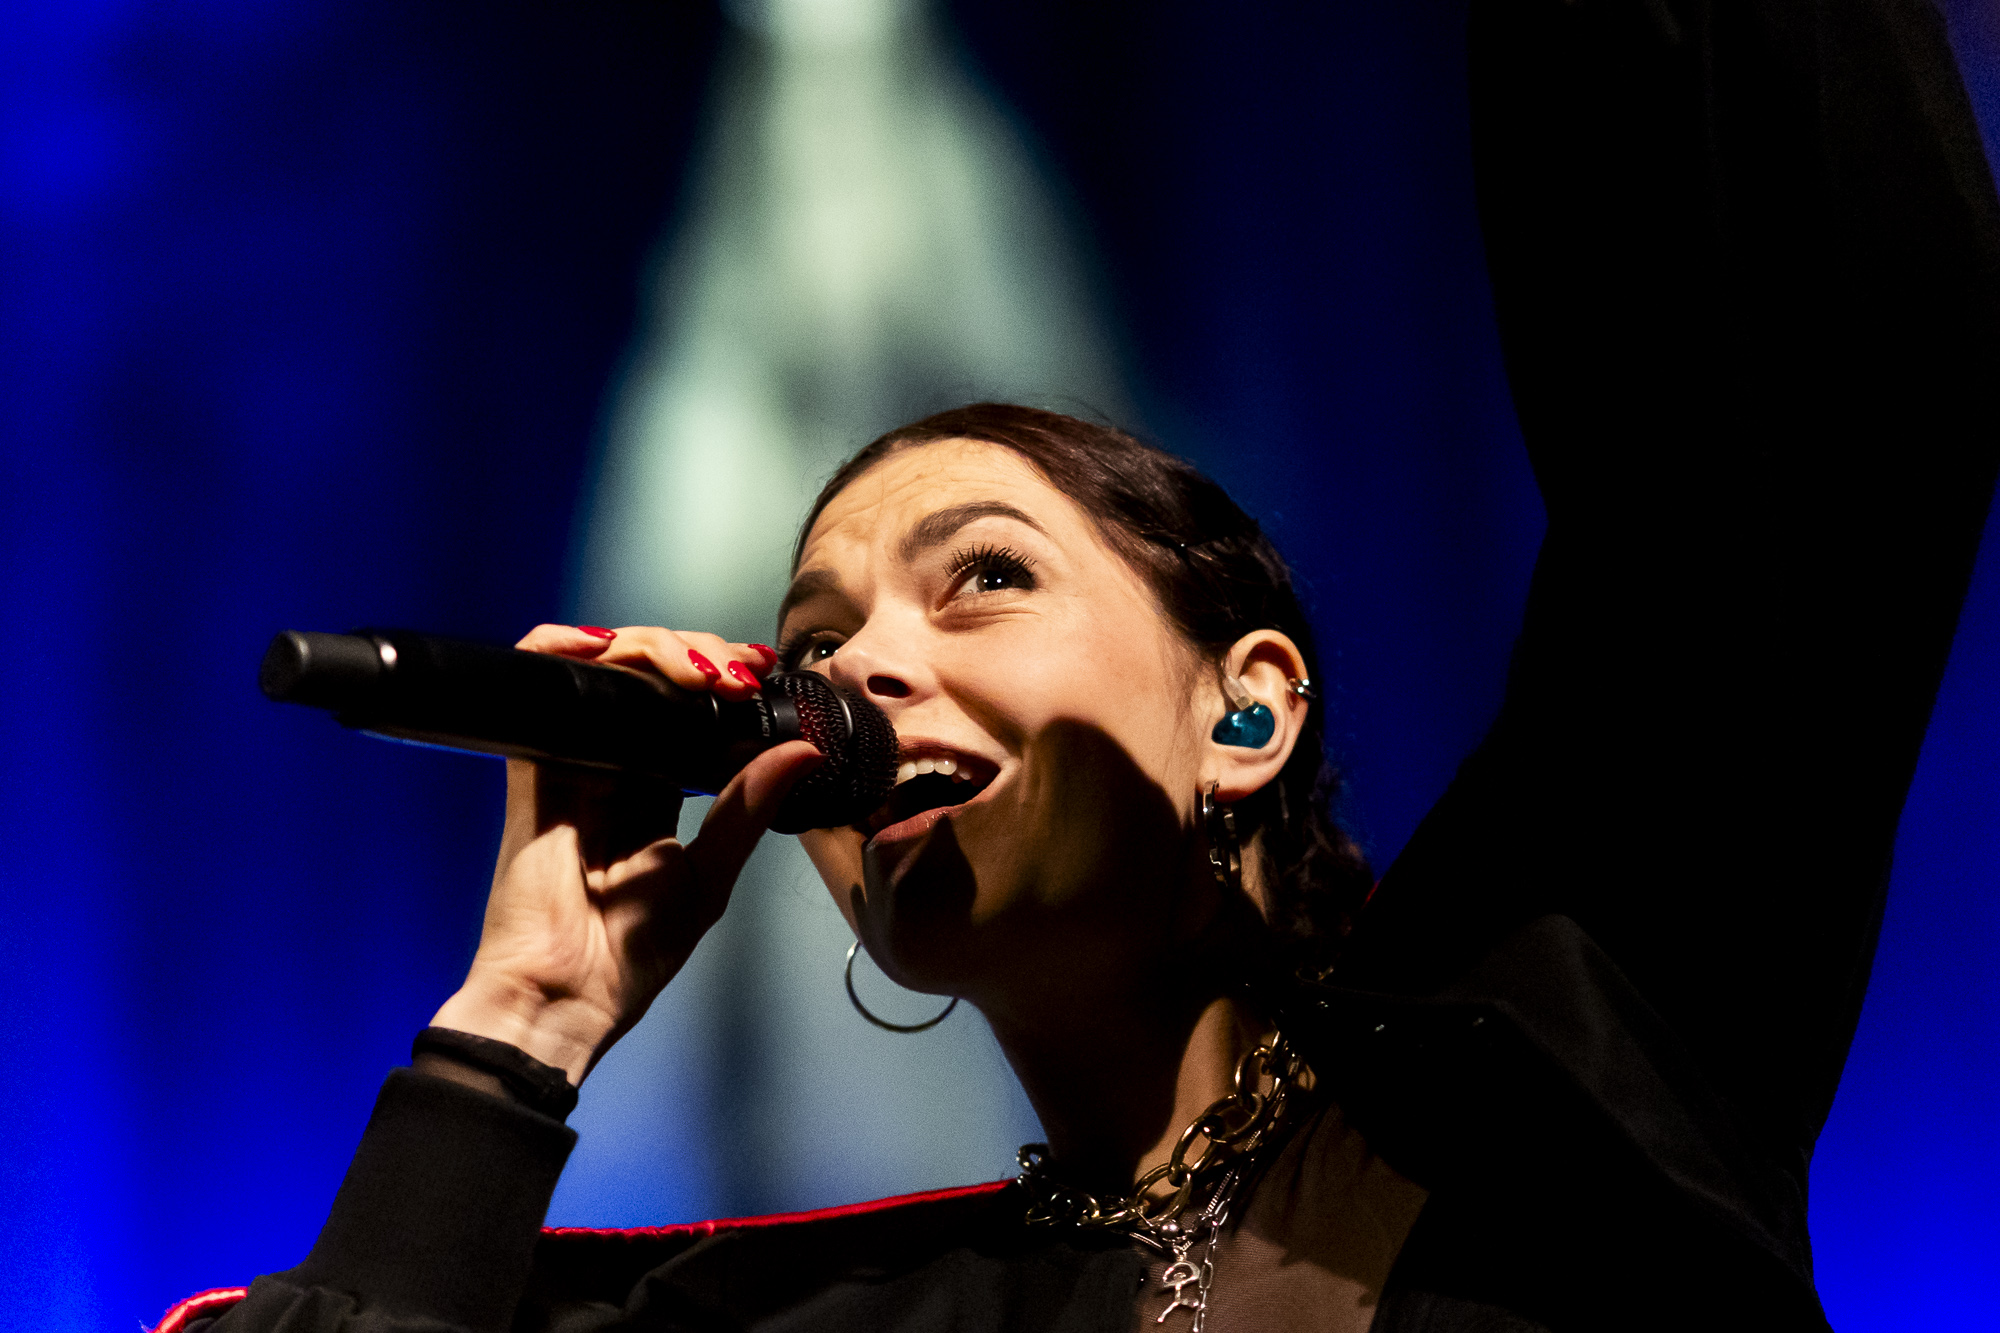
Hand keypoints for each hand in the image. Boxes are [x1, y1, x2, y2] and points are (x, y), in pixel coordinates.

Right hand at [429, 625, 816, 1084]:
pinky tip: (607, 648)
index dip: (720, 679)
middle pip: (650, 678)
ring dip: (654, 648)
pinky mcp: (534, 765)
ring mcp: (571, 762)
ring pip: (606, 668)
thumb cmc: (630, 955)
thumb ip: (749, 807)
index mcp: (652, 793)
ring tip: (700, 672)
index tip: (764, 674)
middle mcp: (611, 768)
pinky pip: (538, 686)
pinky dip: (563, 649)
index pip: (687, 710)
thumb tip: (803, 750)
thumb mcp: (708, 875)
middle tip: (740, 672)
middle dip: (698, 654)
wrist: (565, 996)